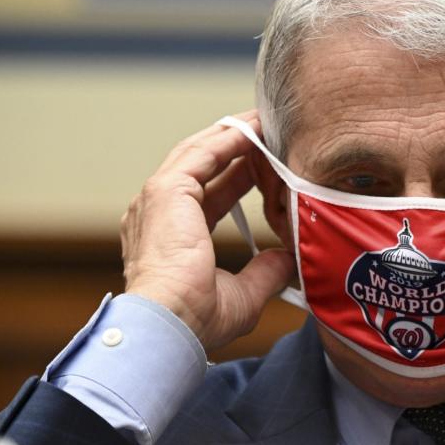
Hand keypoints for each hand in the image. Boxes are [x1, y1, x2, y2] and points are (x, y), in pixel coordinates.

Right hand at [120, 111, 294, 351]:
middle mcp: (159, 213)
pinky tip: (254, 130)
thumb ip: (265, 272)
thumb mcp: (244, 295)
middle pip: (203, 167)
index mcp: (172, 237)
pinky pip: (202, 153)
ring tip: (264, 120)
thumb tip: (287, 260)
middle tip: (268, 132)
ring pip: (200, 152)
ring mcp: (157, 199)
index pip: (212, 196)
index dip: (239, 177)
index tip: (266, 165)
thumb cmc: (196, 319)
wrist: (170, 324)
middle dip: (236, 147)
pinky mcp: (165, 191)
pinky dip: (228, 139)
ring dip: (234, 134)